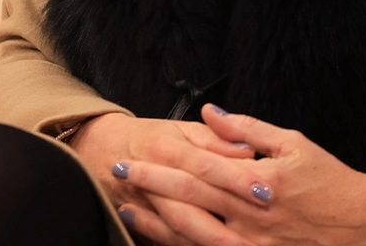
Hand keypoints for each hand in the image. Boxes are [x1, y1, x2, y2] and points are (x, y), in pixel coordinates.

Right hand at [68, 113, 259, 241]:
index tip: (265, 190)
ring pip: (179, 227)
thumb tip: (248, 151)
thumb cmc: (149, 138)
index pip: (208, 165)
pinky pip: (167, 240)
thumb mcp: (182, 129)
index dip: (237, 179)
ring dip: (209, 239)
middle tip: (258, 232)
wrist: (101, 151)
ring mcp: (148, 204)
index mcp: (169, 148)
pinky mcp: (142, 224)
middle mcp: (157, 177)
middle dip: (226, 219)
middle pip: (193, 202)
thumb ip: (217, 139)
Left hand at [112, 104, 365, 245]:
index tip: (131, 157)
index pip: (196, 171)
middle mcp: (250, 218)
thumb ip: (248, 130)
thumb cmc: (332, 185)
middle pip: (186, 203)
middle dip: (147, 189)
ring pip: (191, 236)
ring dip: (156, 224)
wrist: (365, 230)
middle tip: (118, 177)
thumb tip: (213, 112)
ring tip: (129, 212)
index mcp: (258, 182)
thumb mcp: (295, 145)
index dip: (159, 164)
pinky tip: (164, 239)